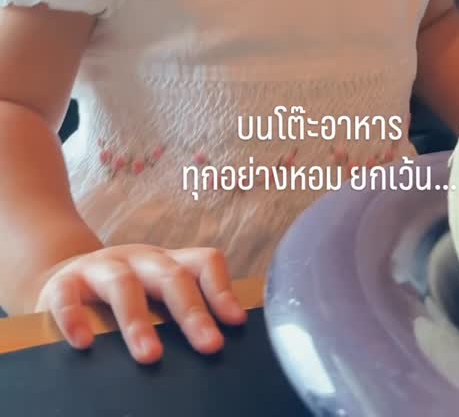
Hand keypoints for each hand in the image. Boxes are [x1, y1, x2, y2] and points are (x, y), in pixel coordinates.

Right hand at [34, 244, 247, 361]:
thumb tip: (212, 353)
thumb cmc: (121, 298)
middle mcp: (139, 260)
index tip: (236, 322)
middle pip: (170, 276)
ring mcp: (101, 267)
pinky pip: (69, 296)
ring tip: (150, 357)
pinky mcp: (65, 282)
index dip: (221, 289)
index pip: (203, 262)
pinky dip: (75, 318)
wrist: (64, 278)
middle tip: (209, 345)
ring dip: (138, 321)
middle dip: (191, 312)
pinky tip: (84, 343)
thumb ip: (176, 315)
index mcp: (166, 264)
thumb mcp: (153, 295)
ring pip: (123, 284)